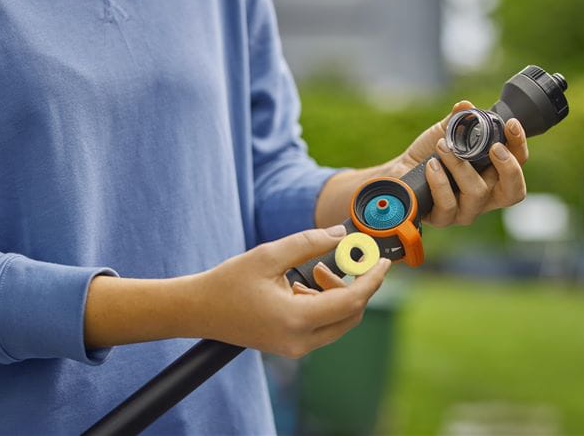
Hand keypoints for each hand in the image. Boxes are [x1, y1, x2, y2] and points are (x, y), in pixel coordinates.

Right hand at [193, 225, 390, 357]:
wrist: (199, 310)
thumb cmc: (229, 282)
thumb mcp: (270, 254)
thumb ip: (309, 243)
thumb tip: (342, 235)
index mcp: (296, 320)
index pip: (352, 301)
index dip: (373, 279)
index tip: (384, 261)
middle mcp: (300, 341)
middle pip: (351, 315)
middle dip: (355, 285)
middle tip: (347, 260)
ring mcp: (295, 348)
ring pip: (338, 322)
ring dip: (337, 294)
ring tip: (315, 270)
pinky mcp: (291, 346)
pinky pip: (322, 326)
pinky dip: (323, 303)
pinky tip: (303, 285)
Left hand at [387, 101, 528, 226]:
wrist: (398, 173)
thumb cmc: (427, 155)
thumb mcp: (444, 133)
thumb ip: (458, 120)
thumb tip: (466, 106)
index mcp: (491, 176)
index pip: (518, 164)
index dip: (519, 145)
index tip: (510, 124)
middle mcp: (483, 196)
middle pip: (513, 192)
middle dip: (508, 168)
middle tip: (494, 147)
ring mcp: (464, 211)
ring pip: (477, 193)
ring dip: (461, 166)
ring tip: (443, 147)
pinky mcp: (441, 218)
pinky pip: (448, 204)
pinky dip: (439, 181)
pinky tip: (431, 165)